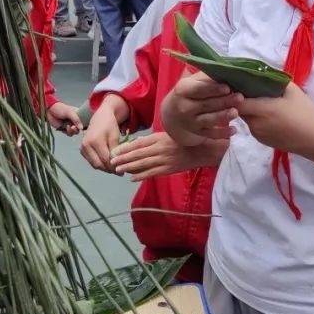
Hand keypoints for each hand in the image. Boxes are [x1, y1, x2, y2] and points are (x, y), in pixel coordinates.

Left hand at [47, 102, 82, 135]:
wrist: (49, 111)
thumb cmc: (60, 108)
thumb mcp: (69, 112)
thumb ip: (76, 120)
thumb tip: (81, 128)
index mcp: (79, 115)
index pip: (85, 121)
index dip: (86, 125)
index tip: (84, 128)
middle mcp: (75, 121)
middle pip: (80, 128)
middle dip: (77, 129)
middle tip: (74, 127)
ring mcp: (70, 125)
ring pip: (75, 132)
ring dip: (73, 131)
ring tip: (69, 127)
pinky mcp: (64, 129)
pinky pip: (69, 134)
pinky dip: (68, 132)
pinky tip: (65, 128)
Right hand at [81, 106, 121, 170]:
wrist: (100, 117)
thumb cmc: (110, 125)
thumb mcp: (115, 136)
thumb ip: (115, 151)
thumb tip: (116, 164)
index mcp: (95, 141)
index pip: (105, 159)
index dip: (113, 167)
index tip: (121, 172)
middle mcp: (86, 145)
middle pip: (98, 164)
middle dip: (109, 170)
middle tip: (119, 173)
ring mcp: (82, 148)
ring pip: (94, 164)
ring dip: (104, 168)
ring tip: (115, 169)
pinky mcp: (82, 150)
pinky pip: (91, 161)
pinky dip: (99, 164)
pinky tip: (108, 164)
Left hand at [110, 131, 228, 179]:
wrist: (202, 150)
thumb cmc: (184, 140)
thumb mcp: (168, 134)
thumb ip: (153, 139)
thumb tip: (137, 142)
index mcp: (159, 138)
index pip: (139, 143)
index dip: (125, 148)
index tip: (115, 151)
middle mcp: (160, 148)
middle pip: (138, 154)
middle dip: (123, 159)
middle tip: (112, 163)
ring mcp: (164, 159)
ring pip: (143, 164)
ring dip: (129, 167)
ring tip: (118, 170)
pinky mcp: (169, 169)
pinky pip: (152, 173)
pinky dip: (141, 176)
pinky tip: (132, 178)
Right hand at [161, 72, 242, 146]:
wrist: (173, 113)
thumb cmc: (191, 91)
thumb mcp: (194, 81)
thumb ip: (208, 77)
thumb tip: (228, 71)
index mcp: (183, 90)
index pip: (198, 89)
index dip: (213, 89)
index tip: (227, 87)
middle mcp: (184, 107)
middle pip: (206, 104)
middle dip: (223, 101)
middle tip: (240, 97)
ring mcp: (190, 122)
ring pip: (208, 120)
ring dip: (222, 116)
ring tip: (236, 112)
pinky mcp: (197, 133)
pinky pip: (210, 134)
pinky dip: (222, 134)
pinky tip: (234, 130)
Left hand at [238, 83, 313, 153]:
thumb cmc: (305, 113)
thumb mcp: (293, 91)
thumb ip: (274, 80)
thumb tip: (261, 73)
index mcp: (262, 110)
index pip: (236, 102)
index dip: (235, 93)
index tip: (239, 83)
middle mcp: (255, 124)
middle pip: (239, 110)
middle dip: (241, 100)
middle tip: (250, 89)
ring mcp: (257, 134)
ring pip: (246, 118)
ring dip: (249, 109)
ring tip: (261, 101)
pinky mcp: (261, 140)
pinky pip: (253, 126)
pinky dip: (255, 118)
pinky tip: (267, 114)